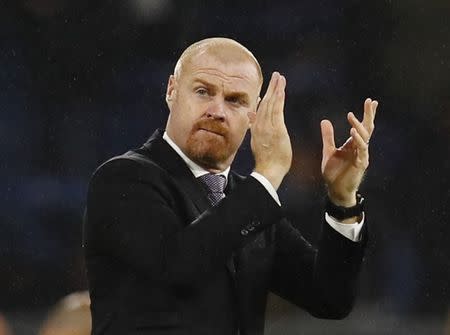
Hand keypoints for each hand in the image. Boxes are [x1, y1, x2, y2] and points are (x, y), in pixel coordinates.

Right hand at [249, 72, 291, 189]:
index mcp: (257, 129)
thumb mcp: (257, 142)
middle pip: (266, 103)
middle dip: (271, 88)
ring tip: (279, 77)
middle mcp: (261, 125)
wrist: (268, 170)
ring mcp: (268, 126)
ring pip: (272, 103)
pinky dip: (279, 98)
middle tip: (276, 75)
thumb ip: (254, 127)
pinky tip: (281, 88)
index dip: (264, 98)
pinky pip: (277, 109)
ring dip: (276, 89)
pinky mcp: (276, 128)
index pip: (260, 110)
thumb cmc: (266, 161)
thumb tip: (250, 115)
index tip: (267, 88)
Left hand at [320, 98, 378, 206]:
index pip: (362, 126)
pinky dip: (358, 140)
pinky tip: (353, 132)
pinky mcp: (360, 164)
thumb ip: (328, 136)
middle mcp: (360, 148)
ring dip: (358, 126)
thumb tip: (325, 120)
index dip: (366, 114)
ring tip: (351, 116)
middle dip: (369, 115)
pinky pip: (361, 150)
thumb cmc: (334, 172)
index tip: (371, 101)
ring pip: (364, 138)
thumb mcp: (329, 150)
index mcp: (354, 144)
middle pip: (368, 128)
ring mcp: (362, 156)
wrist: (335, 189)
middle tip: (371, 102)